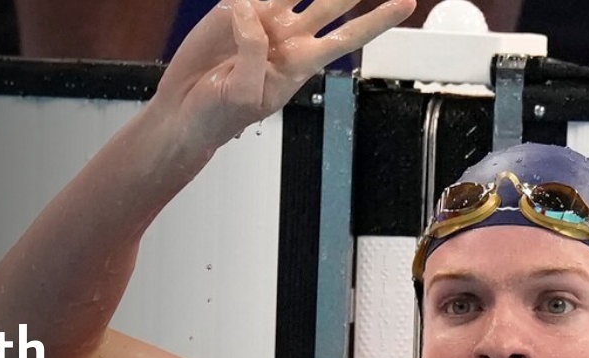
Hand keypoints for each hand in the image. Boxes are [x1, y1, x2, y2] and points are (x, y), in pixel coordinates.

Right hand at [153, 0, 415, 149]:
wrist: (182, 112)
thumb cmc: (218, 115)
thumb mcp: (244, 94)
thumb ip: (252, 52)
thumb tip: (249, 10)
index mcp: (300, 63)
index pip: (348, 36)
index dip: (377, 19)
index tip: (406, 2)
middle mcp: (289, 37)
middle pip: (332, 0)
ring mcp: (263, 19)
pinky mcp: (234, 9)